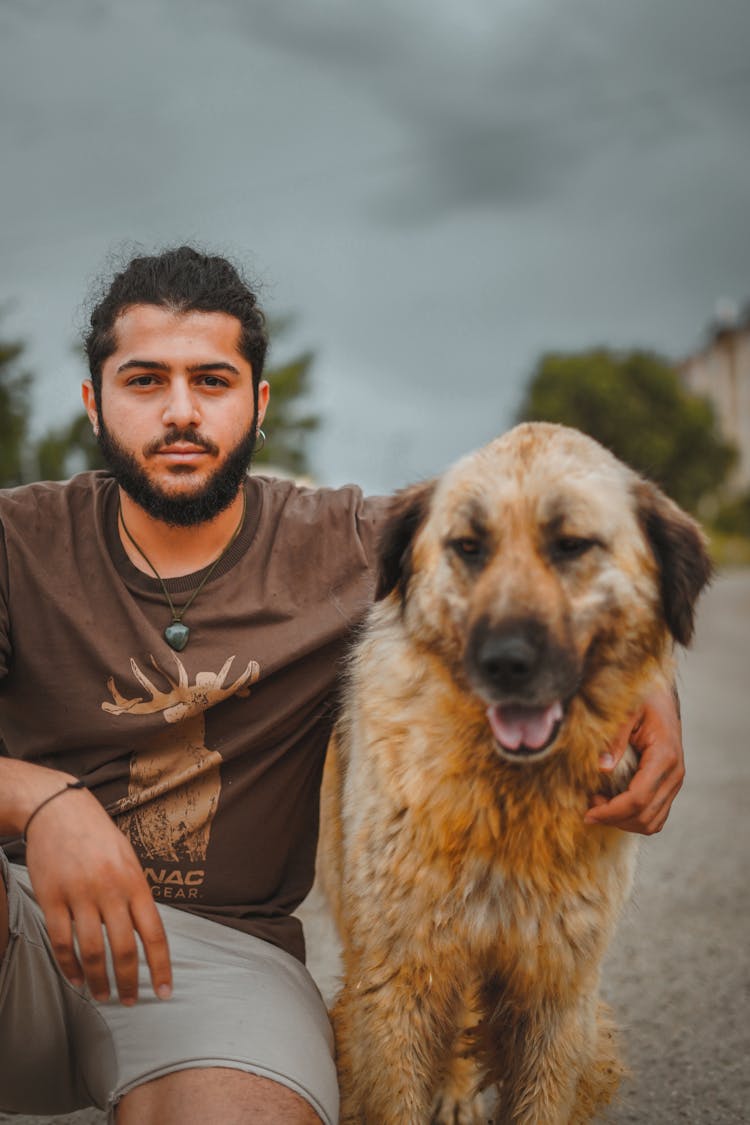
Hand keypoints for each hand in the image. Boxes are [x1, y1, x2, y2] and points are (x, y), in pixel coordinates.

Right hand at [24, 783, 171, 1005]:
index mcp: (135, 881)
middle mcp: (110, 890)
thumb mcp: (128, 858)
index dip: (161, 967)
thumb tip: (145, 930)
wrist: (58, 809)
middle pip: (123, 949)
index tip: (164, 992)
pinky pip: (61, 941)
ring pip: (91, 951)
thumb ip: (136, 893)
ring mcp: (79, 894)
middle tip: (130, 1002)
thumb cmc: (98, 835)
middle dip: (128, 982)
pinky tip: (75, 978)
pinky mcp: (51, 897)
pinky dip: (68, 966)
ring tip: (102, 996)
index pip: (154, 933)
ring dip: (98, 980)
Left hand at [584, 684, 683, 833]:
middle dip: (614, 818)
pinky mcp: (669, 787)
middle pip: (645, 816)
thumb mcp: (627, 712)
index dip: (611, 811)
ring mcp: (675, 783)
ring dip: (624, 822)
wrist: (662, 699)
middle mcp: (674, 775)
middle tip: (590, 806)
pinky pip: (655, 816)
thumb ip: (616, 739)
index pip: (638, 798)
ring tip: (600, 805)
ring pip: (652, 823)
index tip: (588, 813)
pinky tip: (614, 805)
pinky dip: (634, 819)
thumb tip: (603, 767)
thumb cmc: (643, 701)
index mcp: (664, 757)